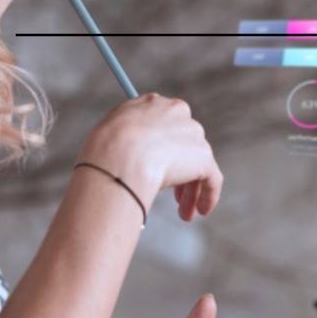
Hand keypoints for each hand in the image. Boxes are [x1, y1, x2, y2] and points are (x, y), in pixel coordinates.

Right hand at [79, 93, 222, 220]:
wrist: (119, 157)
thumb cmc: (104, 151)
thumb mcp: (110, 136)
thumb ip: (126, 140)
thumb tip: (128, 160)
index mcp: (152, 103)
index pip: (165, 124)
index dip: (163, 148)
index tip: (158, 166)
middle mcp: (176, 112)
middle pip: (184, 143)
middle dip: (179, 169)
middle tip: (172, 195)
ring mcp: (192, 133)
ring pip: (197, 163)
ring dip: (190, 189)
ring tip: (183, 213)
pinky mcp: (203, 155)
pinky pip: (212, 178)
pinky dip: (208, 195)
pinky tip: (201, 211)